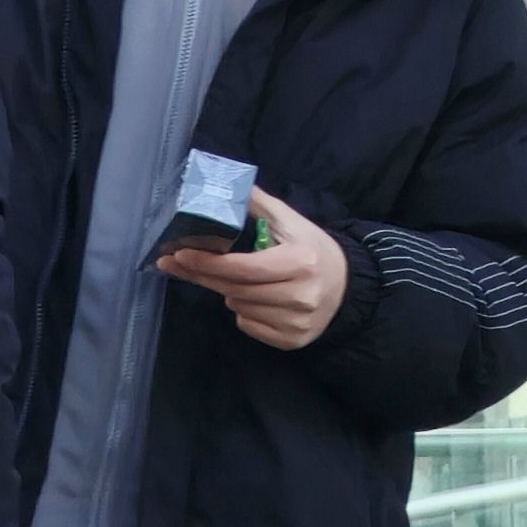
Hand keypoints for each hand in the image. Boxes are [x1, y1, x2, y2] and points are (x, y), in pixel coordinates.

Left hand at [157, 187, 347, 350]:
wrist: (347, 286)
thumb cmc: (314, 250)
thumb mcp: (293, 223)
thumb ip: (260, 205)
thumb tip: (231, 186)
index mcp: (300, 262)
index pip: (243, 268)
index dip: (209, 263)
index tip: (180, 255)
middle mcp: (300, 295)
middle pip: (235, 290)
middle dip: (206, 275)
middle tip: (180, 264)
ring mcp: (296, 321)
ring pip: (238, 309)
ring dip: (231, 293)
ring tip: (245, 280)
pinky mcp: (292, 340)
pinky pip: (248, 326)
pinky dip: (245, 313)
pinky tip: (258, 299)